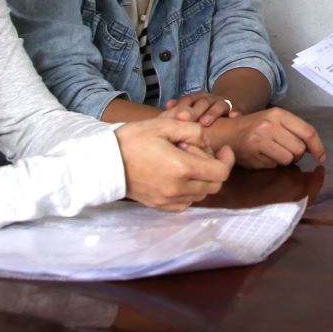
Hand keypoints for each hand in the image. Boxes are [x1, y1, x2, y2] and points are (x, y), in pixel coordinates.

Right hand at [116, 117, 235, 210]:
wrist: (105, 162)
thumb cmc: (133, 140)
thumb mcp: (164, 125)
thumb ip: (192, 130)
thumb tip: (206, 142)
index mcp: (182, 168)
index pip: (221, 173)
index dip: (227, 160)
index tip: (222, 149)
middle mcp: (178, 188)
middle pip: (214, 185)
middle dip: (215, 168)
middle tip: (201, 153)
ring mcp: (168, 200)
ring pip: (201, 194)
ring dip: (202, 179)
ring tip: (187, 163)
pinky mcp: (160, 206)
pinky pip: (186, 203)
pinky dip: (189, 191)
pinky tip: (179, 176)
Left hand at [162, 92, 238, 126]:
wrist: (227, 107)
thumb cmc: (203, 113)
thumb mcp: (191, 108)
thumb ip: (179, 108)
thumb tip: (167, 105)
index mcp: (197, 98)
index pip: (188, 100)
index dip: (181, 106)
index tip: (175, 116)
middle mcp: (210, 99)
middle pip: (201, 103)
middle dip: (193, 111)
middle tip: (184, 119)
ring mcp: (222, 103)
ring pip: (218, 105)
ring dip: (211, 113)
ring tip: (204, 122)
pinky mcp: (235, 109)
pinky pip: (236, 110)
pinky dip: (235, 113)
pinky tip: (233, 117)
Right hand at [205, 108, 326, 168]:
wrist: (224, 133)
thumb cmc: (252, 127)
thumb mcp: (273, 120)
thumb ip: (293, 130)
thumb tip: (314, 147)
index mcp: (278, 114)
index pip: (307, 131)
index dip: (318, 146)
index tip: (322, 157)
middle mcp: (270, 125)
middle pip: (300, 148)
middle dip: (296, 154)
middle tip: (285, 149)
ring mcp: (261, 139)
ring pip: (289, 159)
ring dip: (284, 160)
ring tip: (272, 152)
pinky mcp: (254, 154)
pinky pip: (275, 165)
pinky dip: (272, 163)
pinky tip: (262, 156)